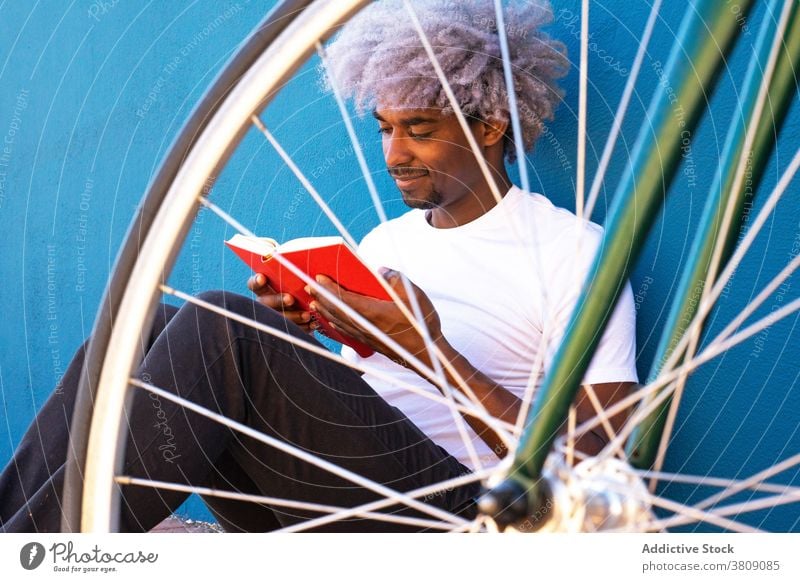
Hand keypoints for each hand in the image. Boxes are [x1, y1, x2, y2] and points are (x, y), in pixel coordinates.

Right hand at [247, 273, 313, 332]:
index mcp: (264, 291)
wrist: (310, 317)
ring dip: (293, 316)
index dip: (256, 281)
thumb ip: (296, 281)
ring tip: (307, 315)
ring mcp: (272, 320)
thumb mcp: (297, 287)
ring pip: (279, 318)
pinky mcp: (284, 333)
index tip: (262, 277)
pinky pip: (291, 331)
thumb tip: (307, 276)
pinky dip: (303, 328)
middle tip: (290, 299)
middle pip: (265, 303)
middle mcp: (264, 305)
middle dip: (278, 300)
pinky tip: (312, 324)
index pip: (254, 284)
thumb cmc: (302, 295)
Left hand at [308, 269, 443, 365]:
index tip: (318, 277)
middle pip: (336, 310)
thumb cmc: (421, 325)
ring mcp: (366, 336)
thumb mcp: (414, 296)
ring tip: (315, 301)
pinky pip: (346, 331)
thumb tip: (381, 270)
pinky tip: (332, 320)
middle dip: (321, 297)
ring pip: (339, 322)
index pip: (344, 298)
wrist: (426, 354)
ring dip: (325, 310)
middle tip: (309, 287)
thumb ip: (396, 280)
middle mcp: (365, 326)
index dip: (329, 287)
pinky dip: (336, 323)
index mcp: (373, 312)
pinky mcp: (369, 342)